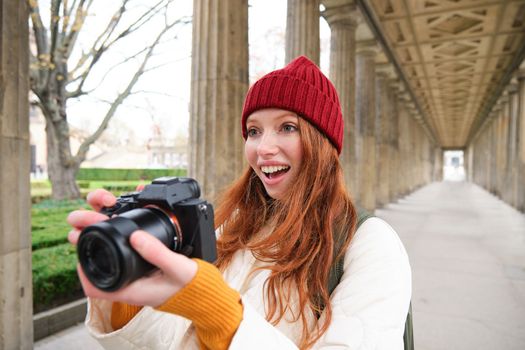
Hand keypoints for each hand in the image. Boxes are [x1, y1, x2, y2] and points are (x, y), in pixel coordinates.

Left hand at [67, 189, 197, 307]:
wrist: (203, 285)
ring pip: (107, 239)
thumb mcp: (178, 269)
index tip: (83, 245)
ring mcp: (133, 261)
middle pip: (96, 255)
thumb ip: (158, 254)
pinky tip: (126, 199)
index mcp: (129, 287)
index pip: (94, 284)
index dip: (83, 266)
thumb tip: (135, 235)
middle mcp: (126, 275)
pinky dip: (122, 214)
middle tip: (89, 216)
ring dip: (102, 218)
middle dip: (86, 232)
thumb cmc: (189, 284)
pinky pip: (126, 233)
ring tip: (106, 199)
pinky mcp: (143, 251)